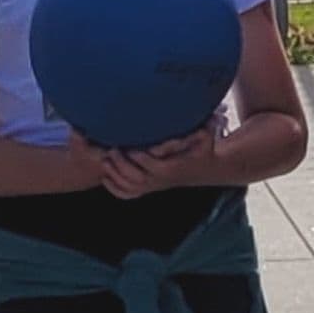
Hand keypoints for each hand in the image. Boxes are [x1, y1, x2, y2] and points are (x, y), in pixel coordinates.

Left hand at [99, 123, 219, 197]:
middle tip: (110, 150)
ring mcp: (152, 186)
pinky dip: (114, 189)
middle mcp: (159, 181)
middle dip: (120, 165)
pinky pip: (127, 194)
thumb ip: (205, 128)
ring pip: (128, 187)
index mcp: (170, 168)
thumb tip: (209, 117)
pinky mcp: (148, 189)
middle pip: (134, 178)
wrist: (204, 168)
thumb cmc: (202, 148)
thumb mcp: (206, 136)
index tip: (126, 145)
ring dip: (114, 175)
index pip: (150, 164)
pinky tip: (105, 177)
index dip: (136, 156)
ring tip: (104, 160)